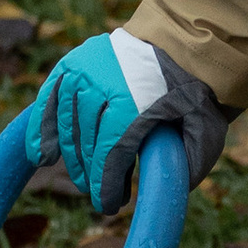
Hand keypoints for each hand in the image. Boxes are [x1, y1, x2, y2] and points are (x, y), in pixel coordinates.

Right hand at [25, 32, 229, 213]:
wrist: (181, 42)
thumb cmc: (193, 91)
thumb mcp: (206, 126)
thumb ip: (192, 160)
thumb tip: (173, 188)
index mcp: (134, 101)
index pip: (110, 154)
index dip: (105, 184)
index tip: (108, 205)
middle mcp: (103, 83)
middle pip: (86, 143)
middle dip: (91, 174)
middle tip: (98, 193)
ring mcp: (85, 70)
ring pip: (67, 126)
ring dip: (71, 157)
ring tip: (83, 178)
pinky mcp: (73, 62)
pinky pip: (48, 100)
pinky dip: (42, 129)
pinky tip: (41, 156)